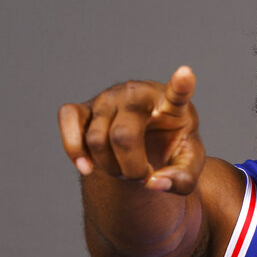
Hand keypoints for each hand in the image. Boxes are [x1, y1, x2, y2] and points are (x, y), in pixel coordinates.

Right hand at [57, 66, 204, 193]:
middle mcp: (137, 94)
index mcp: (171, 105)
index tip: (186, 73)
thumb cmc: (171, 150)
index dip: (180, 84)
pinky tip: (87, 167)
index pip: (177, 93)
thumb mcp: (187, 168)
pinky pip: (68, 122)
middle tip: (142, 176)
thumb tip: (155, 183)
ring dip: (110, 167)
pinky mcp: (83, 106)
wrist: (145, 146)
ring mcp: (108, 97)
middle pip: (123, 136)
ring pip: (96, 140)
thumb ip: (182, 180)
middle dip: (131, 169)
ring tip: (125, 169)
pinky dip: (74, 150)